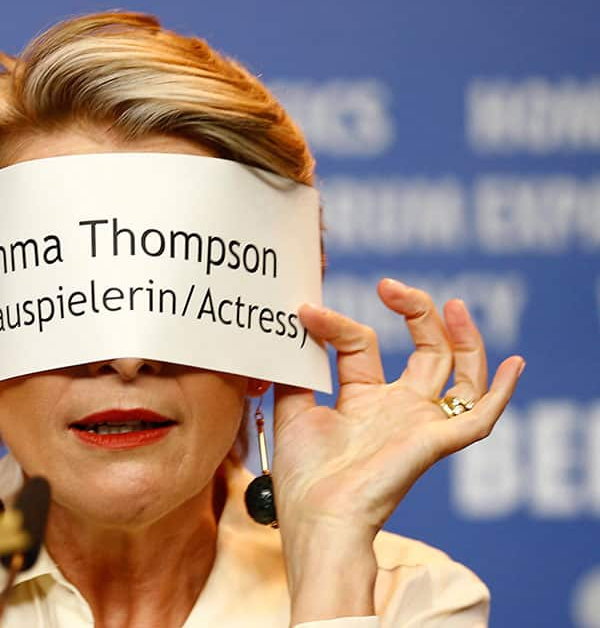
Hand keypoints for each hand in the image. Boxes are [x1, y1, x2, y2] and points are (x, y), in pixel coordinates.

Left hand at [271, 278, 523, 620]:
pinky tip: (514, 361)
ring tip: (452, 303)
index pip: (362, 344)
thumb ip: (296, 375)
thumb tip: (288, 335)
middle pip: (427, 351)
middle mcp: (398, 409)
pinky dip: (502, 391)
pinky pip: (480, 417)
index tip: (305, 311)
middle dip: (417, 313)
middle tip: (390, 285)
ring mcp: (420, 424)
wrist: (317, 518)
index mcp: (364, 401)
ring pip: (460, 374)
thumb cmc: (305, 479)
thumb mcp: (294, 413)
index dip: (335, 324)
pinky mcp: (435, 442)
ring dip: (463, 337)